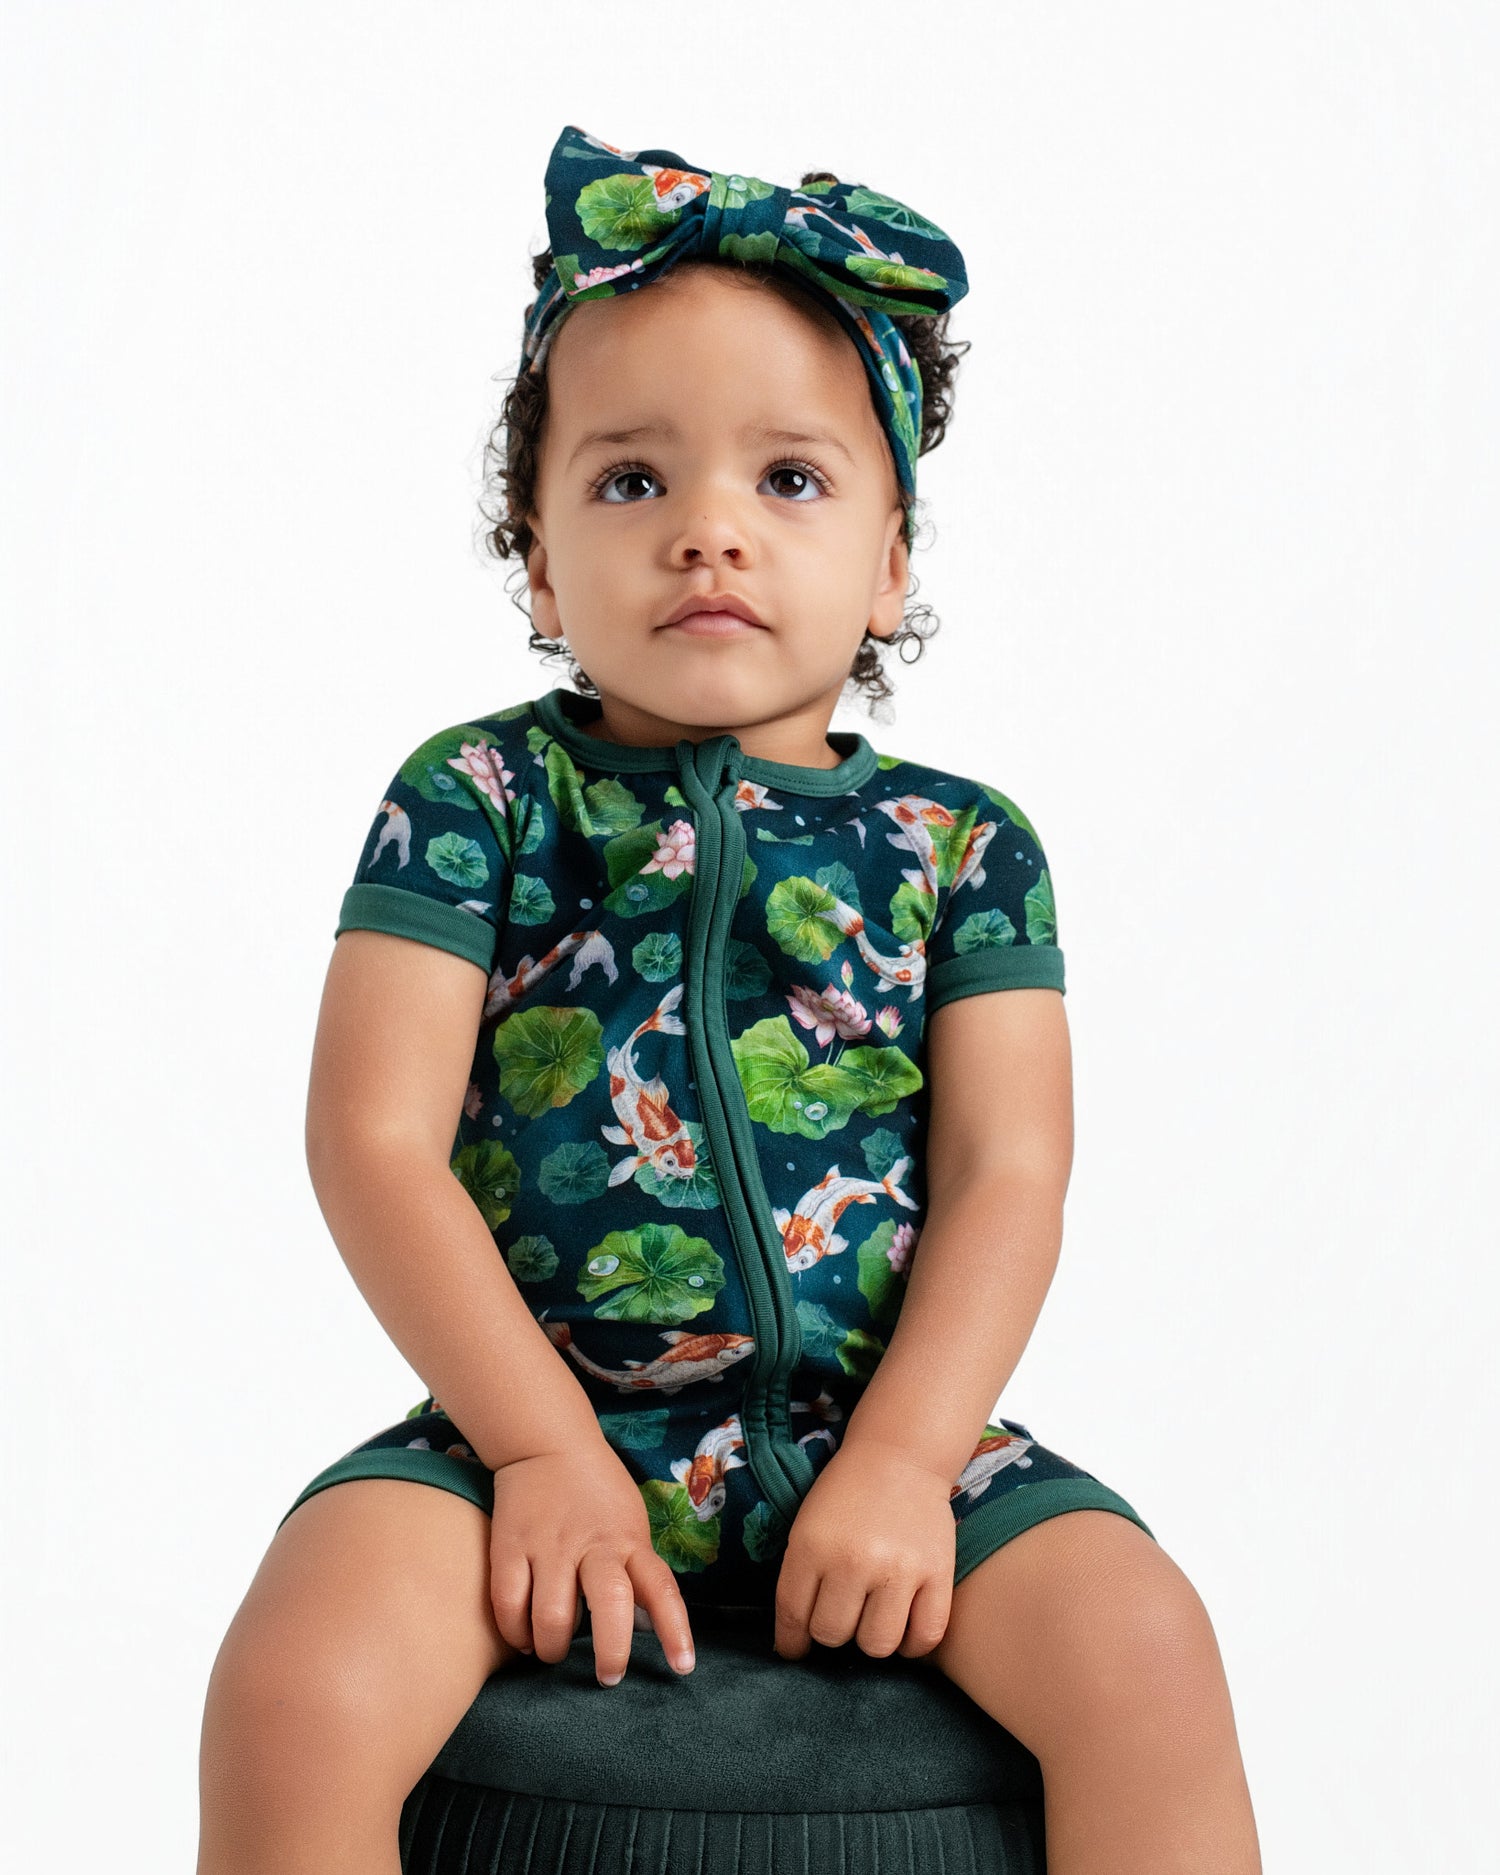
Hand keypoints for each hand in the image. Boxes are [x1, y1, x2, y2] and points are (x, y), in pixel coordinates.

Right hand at [487, 1440, 696, 1687]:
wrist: (546, 1442)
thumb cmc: (597, 1491)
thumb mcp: (630, 1522)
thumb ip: (636, 1567)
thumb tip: (644, 1626)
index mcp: (629, 1541)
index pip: (660, 1588)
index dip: (675, 1631)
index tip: (683, 1667)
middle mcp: (593, 1545)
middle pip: (609, 1604)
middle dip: (610, 1651)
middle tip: (607, 1675)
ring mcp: (549, 1546)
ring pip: (552, 1616)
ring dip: (553, 1648)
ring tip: (552, 1651)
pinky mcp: (509, 1546)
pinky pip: (508, 1604)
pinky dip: (515, 1633)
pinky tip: (522, 1638)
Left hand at [774, 1439, 955, 1661]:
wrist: (900, 1455)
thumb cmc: (848, 1493)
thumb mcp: (806, 1526)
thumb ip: (799, 1577)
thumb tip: (796, 1640)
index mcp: (812, 1546)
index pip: (793, 1616)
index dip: (791, 1642)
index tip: (795, 1648)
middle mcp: (853, 1561)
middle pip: (832, 1634)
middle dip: (831, 1630)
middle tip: (841, 1614)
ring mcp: (899, 1569)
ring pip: (876, 1644)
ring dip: (870, 1638)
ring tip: (871, 1618)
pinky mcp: (938, 1573)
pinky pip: (925, 1637)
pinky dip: (912, 1645)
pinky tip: (903, 1629)